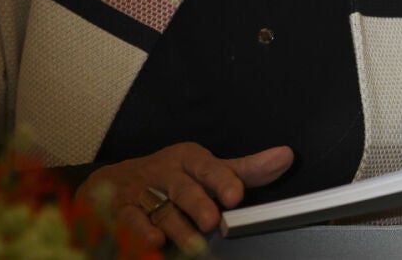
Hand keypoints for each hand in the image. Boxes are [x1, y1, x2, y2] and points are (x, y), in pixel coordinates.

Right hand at [75, 142, 292, 253]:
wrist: (116, 179)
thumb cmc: (174, 175)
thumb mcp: (207, 168)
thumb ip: (245, 169)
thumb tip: (285, 157)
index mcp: (189, 159)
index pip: (208, 168)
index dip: (222, 180)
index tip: (236, 195)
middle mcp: (165, 173)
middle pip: (184, 189)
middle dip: (198, 204)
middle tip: (212, 221)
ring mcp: (142, 192)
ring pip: (161, 210)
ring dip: (177, 227)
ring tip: (193, 243)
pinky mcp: (122, 210)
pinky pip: (131, 221)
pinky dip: (141, 232)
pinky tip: (154, 242)